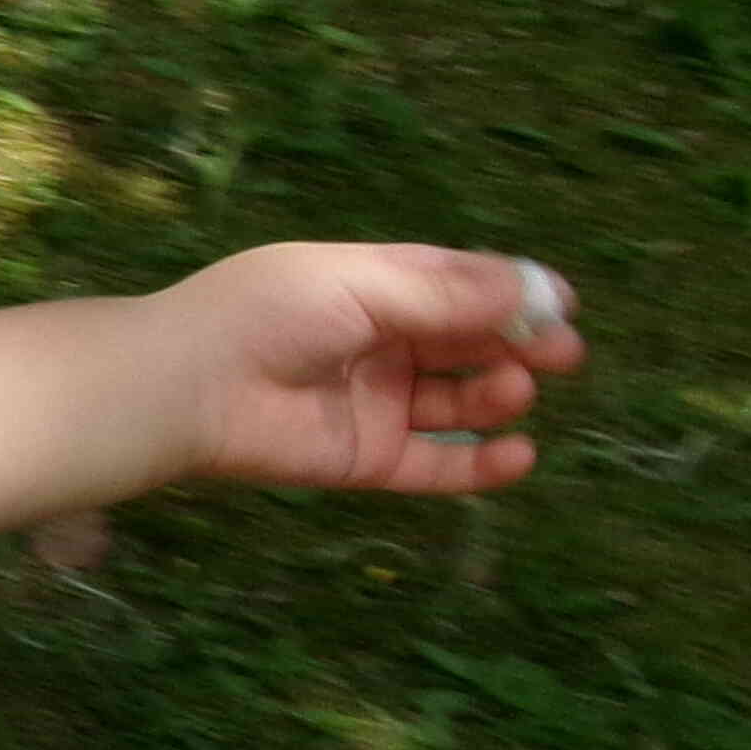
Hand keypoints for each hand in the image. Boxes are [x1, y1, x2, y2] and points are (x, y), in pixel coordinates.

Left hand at [160, 244, 581, 496]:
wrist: (187, 386)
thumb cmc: (264, 315)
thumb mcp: (360, 286)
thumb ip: (446, 294)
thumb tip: (538, 287)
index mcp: (368, 286)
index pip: (455, 284)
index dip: (509, 293)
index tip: (562, 301)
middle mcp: (377, 342)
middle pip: (467, 342)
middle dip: (518, 344)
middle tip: (562, 352)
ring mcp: (374, 402)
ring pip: (459, 400)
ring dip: (498, 395)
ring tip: (514, 388)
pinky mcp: (367, 458)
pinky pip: (438, 465)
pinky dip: (483, 465)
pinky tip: (519, 453)